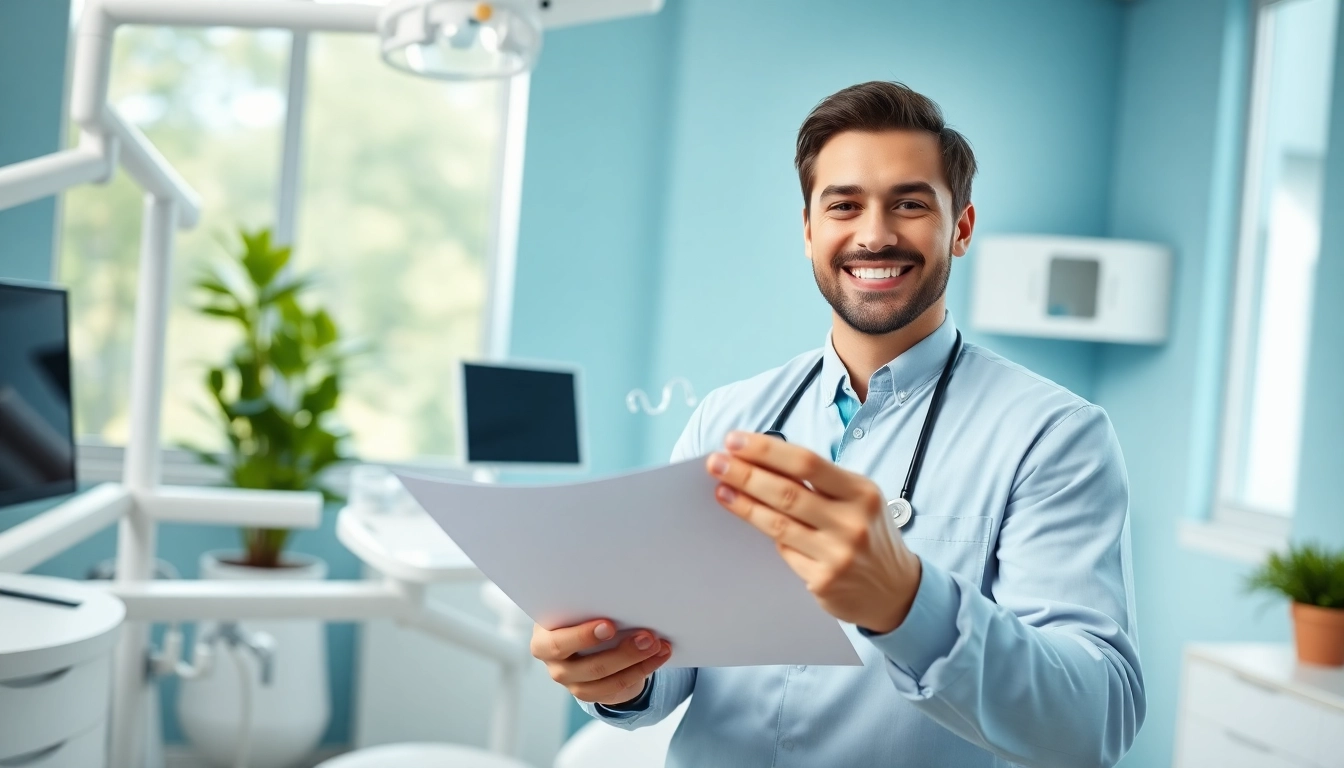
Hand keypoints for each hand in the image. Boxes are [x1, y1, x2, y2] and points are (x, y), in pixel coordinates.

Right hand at [531, 619, 671, 705]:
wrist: (582, 636)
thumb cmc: (579, 613)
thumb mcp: (577, 607)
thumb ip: (589, 605)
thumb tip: (621, 594)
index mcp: (543, 638)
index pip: (556, 643)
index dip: (582, 637)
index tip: (609, 625)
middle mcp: (554, 663)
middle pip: (587, 667)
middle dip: (621, 652)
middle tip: (647, 637)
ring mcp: (571, 681)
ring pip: (605, 680)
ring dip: (637, 663)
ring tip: (657, 645)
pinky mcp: (590, 693)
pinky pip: (617, 688)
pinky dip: (642, 670)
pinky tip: (658, 656)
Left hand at [707, 431, 922, 633]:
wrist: (897, 590)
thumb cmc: (868, 534)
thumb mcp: (858, 500)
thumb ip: (820, 483)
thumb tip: (764, 461)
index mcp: (861, 492)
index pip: (806, 463)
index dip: (766, 450)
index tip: (735, 440)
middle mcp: (852, 522)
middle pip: (787, 492)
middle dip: (745, 474)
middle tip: (715, 462)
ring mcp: (838, 554)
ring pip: (778, 524)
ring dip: (743, 504)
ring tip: (720, 489)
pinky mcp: (823, 581)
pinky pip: (785, 551)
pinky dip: (764, 533)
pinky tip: (745, 517)